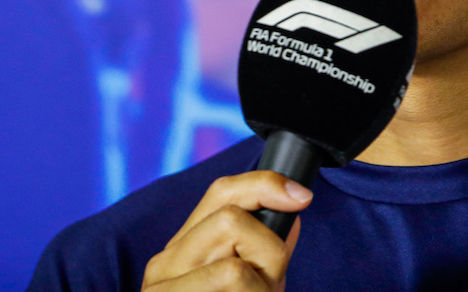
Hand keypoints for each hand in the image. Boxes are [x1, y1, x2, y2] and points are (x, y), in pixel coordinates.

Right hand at [141, 171, 312, 289]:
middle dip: (270, 253)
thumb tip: (292, 207)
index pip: (221, 192)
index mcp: (183, 248)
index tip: (303, 197)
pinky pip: (236, 289)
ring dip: (263, 289)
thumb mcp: (250, 285)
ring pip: (234, 270)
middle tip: (268, 285)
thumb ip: (265, 249)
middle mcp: (164, 265)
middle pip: (232, 222)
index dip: (265, 185)